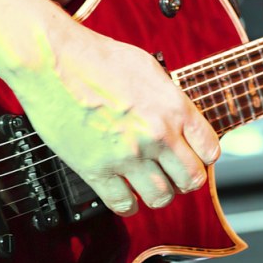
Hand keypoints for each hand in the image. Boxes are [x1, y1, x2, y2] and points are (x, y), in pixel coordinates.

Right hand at [8, 15, 221, 216]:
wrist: (53, 61)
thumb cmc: (95, 57)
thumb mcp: (147, 67)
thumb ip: (167, 96)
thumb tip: (177, 116)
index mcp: (173, 107)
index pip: (209, 150)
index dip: (203, 157)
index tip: (194, 157)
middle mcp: (156, 134)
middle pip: (191, 179)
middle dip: (184, 180)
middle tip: (174, 175)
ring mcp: (127, 155)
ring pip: (161, 197)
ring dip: (159, 194)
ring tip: (150, 186)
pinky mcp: (97, 169)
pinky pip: (123, 203)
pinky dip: (128, 205)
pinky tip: (126, 198)